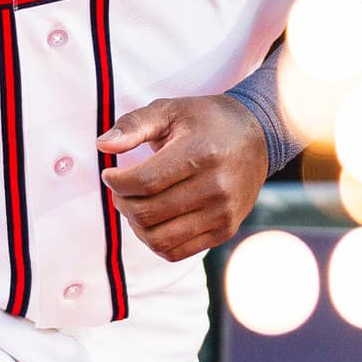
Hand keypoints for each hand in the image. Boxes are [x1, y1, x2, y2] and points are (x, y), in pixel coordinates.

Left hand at [97, 95, 270, 262]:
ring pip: (158, 239)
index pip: (143, 182)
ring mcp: (222, 214)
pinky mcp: (224, 231)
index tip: (110, 174)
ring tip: (135, 205)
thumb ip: (134, 125)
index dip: (116, 182)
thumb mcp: (170, 110)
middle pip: (147, 213)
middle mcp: (215, 187)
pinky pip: (175, 252)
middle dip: (122, 202)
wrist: (258, 136)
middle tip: (120, 189)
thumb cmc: (207, 121)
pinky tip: (152, 220)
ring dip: (135, 225)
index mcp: (201, 154)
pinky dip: (154, 240)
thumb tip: (102, 146)